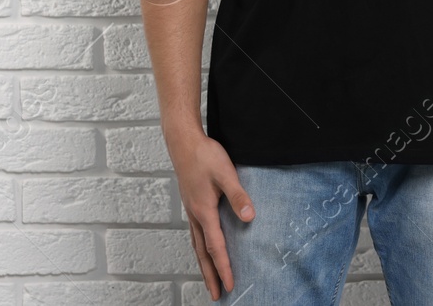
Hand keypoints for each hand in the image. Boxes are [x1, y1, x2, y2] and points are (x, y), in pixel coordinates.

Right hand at [169, 130, 254, 299]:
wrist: (183, 142)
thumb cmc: (204, 156)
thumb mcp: (226, 173)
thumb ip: (238, 195)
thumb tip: (250, 217)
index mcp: (204, 211)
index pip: (216, 247)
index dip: (224, 267)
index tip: (230, 285)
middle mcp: (195, 215)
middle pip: (202, 253)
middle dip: (210, 275)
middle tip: (216, 295)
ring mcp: (191, 210)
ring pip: (197, 245)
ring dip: (203, 264)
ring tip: (209, 279)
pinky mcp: (191, 204)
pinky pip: (195, 233)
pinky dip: (200, 248)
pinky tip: (204, 248)